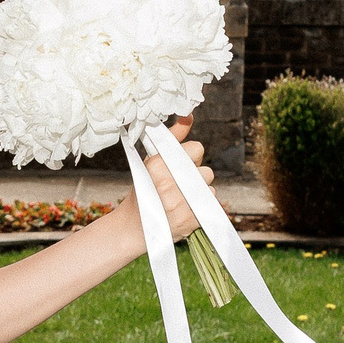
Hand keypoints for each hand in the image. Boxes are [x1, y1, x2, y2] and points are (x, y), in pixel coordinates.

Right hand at [142, 118, 215, 241]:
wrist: (134, 226)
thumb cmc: (144, 188)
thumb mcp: (152, 159)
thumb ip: (173, 137)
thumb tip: (189, 116)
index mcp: (157, 165)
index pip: (197, 149)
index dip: (191, 156)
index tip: (179, 165)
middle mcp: (168, 185)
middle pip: (206, 171)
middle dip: (196, 176)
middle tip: (179, 184)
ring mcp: (179, 205)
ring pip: (209, 188)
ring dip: (199, 192)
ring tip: (182, 197)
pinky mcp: (189, 221)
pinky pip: (209, 205)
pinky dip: (200, 207)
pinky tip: (185, 209)